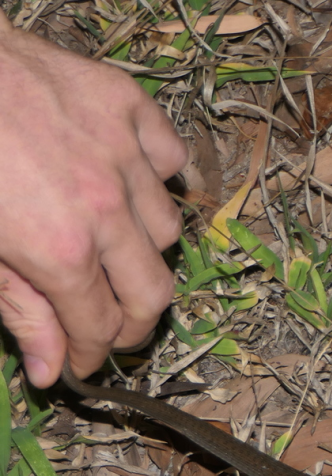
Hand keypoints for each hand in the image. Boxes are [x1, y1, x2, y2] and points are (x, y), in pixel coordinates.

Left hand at [0, 20, 185, 387]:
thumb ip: (17, 309)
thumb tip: (52, 370)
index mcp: (59, 249)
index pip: (102, 326)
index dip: (92, 353)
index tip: (80, 362)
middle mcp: (106, 207)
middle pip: (153, 292)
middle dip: (134, 324)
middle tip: (108, 327)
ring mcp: (123, 152)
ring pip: (168, 229)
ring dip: (144, 251)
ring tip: (113, 251)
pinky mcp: (126, 104)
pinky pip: (169, 157)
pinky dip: (157, 178)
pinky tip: (128, 183)